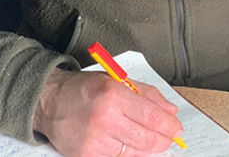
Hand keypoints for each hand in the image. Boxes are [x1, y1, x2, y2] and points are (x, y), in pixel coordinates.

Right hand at [33, 68, 183, 156]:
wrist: (51, 102)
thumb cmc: (84, 89)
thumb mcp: (116, 80)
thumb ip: (146, 94)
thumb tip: (170, 110)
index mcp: (114, 94)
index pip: (152, 115)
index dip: (169, 125)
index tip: (177, 128)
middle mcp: (105, 117)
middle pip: (147, 138)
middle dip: (163, 140)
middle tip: (169, 138)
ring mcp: (96, 140)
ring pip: (135, 153)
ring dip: (148, 149)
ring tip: (151, 141)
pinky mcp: (87, 156)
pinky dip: (128, 154)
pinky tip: (130, 146)